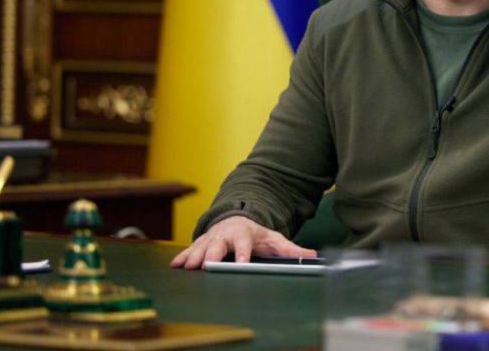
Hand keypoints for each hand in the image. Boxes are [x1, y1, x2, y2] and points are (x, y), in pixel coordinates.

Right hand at [170, 216, 316, 269]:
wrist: (237, 220)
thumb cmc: (257, 234)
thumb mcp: (275, 239)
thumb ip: (291, 249)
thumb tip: (312, 254)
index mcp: (245, 233)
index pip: (245, 244)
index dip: (243, 254)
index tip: (240, 264)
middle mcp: (227, 234)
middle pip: (219, 246)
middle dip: (212, 256)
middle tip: (207, 267)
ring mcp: (213, 238)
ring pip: (202, 247)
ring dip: (195, 257)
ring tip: (188, 267)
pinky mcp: (202, 242)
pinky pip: (191, 249)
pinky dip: (183, 257)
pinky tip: (175, 265)